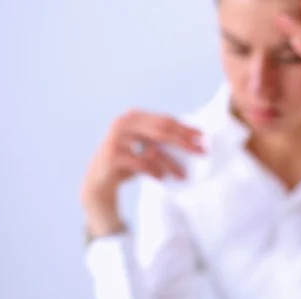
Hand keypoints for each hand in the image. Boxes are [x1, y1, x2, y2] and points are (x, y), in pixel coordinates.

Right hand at [81, 110, 203, 235]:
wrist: (98, 180)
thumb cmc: (128, 162)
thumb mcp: (143, 146)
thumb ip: (160, 138)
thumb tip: (193, 140)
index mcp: (134, 117)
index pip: (165, 120)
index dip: (185, 128)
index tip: (202, 137)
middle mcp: (124, 124)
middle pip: (162, 131)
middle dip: (184, 142)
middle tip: (201, 152)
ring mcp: (117, 139)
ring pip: (153, 150)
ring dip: (171, 164)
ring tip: (183, 175)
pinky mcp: (113, 156)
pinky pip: (141, 164)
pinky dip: (154, 171)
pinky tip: (162, 179)